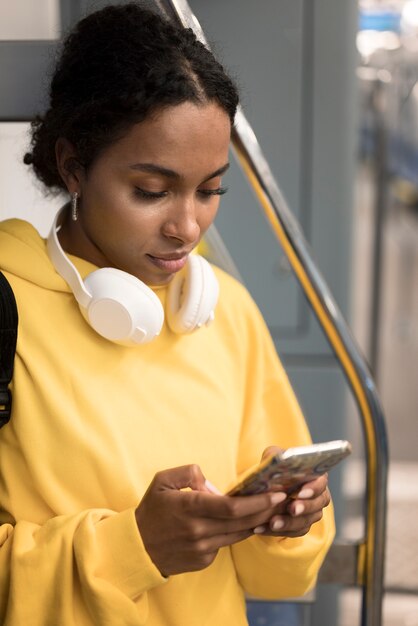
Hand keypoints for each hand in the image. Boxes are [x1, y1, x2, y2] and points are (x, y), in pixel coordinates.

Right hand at [135, 464, 285, 576]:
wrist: (137, 547)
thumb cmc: (151, 510)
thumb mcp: (163, 481)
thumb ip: (189, 473)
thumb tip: (213, 484)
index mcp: (189, 508)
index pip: (232, 507)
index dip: (258, 502)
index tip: (276, 493)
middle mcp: (198, 531)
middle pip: (242, 523)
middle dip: (267, 511)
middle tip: (285, 500)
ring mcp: (201, 549)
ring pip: (239, 535)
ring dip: (258, 523)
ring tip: (274, 510)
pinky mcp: (203, 561)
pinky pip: (226, 544)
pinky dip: (237, 533)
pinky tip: (246, 523)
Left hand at [253, 446, 330, 537]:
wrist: (267, 486)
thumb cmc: (275, 468)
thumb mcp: (273, 456)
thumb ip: (275, 455)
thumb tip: (275, 459)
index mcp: (315, 476)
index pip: (321, 482)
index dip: (313, 488)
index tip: (301, 492)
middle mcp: (318, 496)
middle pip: (317, 504)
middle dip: (304, 507)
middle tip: (291, 509)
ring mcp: (311, 513)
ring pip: (305, 521)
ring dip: (289, 523)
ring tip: (273, 523)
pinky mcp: (300, 526)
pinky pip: (293, 532)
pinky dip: (277, 531)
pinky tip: (261, 528)